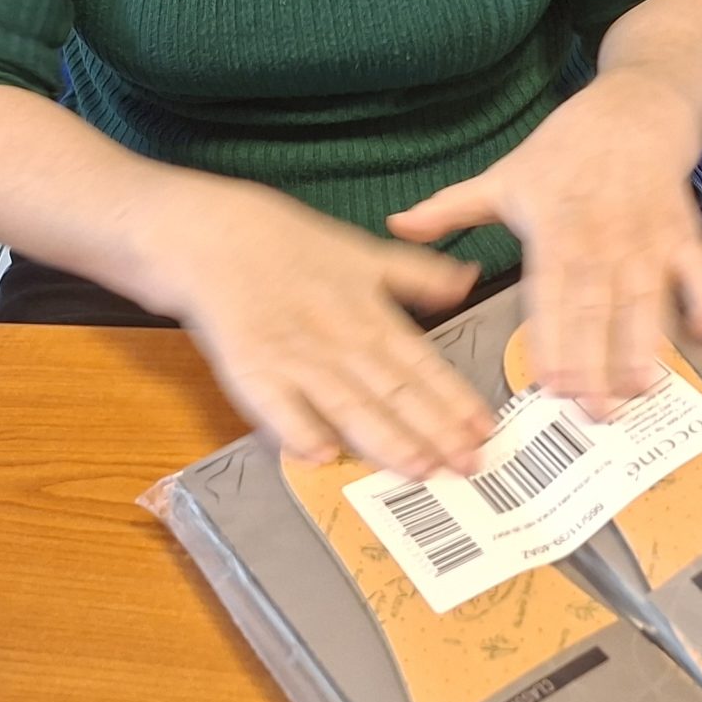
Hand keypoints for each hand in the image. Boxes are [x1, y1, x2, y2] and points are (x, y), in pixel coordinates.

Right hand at [150, 181, 493, 476]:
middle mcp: (339, 337)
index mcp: (369, 313)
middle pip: (394, 390)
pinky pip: (277, 404)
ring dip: (384, 438)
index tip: (485, 431)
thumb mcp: (362, 252)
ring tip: (418, 469)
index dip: (454, 399)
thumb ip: (416, 274)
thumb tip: (467, 280)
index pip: (421, 363)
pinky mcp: (250, 366)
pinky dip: (298, 428)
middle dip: (433, 431)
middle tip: (468, 466)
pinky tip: (321, 456)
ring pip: (348, 403)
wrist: (216, 232)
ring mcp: (295, 355)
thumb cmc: (288, 245)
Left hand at [388, 68, 701, 415]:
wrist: (634, 108)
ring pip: (646, 298)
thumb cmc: (565, 149)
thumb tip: (396, 225)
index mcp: (553, 229)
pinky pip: (701, 268)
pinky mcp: (684, 231)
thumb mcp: (503, 175)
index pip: (550, 292)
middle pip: (598, 305)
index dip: (553, 337)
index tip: (551, 382)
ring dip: (645, 344)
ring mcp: (646, 236)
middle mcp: (601, 238)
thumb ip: (452, 210)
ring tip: (641, 389)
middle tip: (596, 410)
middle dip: (597, 359)